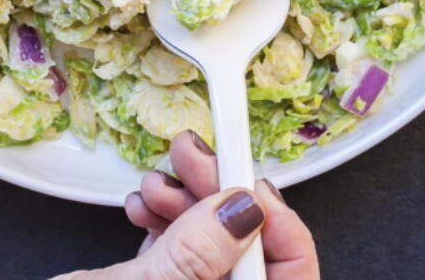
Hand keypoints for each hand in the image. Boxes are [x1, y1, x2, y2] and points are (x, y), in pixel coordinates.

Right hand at [54, 131, 319, 279]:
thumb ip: (194, 256)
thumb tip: (243, 209)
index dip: (281, 228)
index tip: (248, 182)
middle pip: (250, 263)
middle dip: (223, 203)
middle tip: (194, 158)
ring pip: (213, 258)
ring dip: (189, 210)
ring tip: (155, 186)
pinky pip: (180, 265)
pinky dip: (166, 230)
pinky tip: (143, 211)